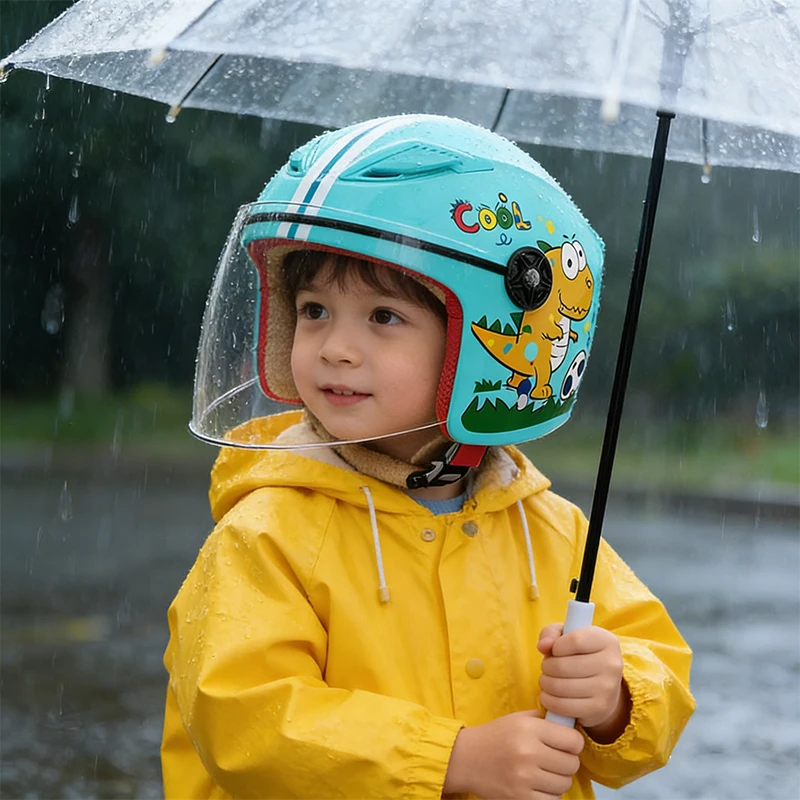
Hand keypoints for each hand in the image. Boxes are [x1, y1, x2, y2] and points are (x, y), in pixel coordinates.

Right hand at [443, 710, 583, 798]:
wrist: (466, 758)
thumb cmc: (495, 736)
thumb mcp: (518, 719)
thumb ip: (545, 720)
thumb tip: (572, 726)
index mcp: (529, 729)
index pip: (574, 741)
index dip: (573, 743)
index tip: (565, 744)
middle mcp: (527, 752)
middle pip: (572, 764)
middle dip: (566, 762)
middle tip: (553, 759)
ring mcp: (524, 778)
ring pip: (564, 784)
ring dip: (557, 780)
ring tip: (543, 772)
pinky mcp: (520, 798)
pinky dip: (548, 795)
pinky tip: (537, 785)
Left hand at [538, 623, 629, 740]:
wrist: (604, 686)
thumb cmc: (580, 654)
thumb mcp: (567, 635)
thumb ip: (551, 632)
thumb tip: (543, 646)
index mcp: (607, 641)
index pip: (575, 641)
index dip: (556, 646)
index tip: (555, 650)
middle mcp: (611, 665)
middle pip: (562, 666)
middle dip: (546, 667)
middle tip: (547, 668)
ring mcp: (607, 689)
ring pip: (559, 686)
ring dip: (545, 683)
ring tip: (547, 680)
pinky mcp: (599, 709)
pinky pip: (562, 706)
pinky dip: (548, 701)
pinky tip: (549, 695)